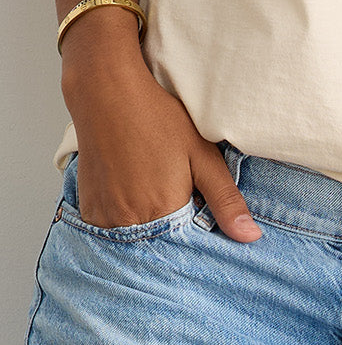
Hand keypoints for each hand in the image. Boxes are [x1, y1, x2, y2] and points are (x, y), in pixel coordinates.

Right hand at [64, 54, 262, 241]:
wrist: (108, 96)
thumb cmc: (157, 120)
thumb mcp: (202, 154)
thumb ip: (225, 199)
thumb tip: (250, 236)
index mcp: (164, 212)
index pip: (188, 247)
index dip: (198, 232)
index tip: (199, 212)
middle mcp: (130, 223)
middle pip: (160, 246)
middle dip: (173, 232)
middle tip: (173, 191)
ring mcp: (105, 219)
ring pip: (135, 240)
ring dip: (149, 225)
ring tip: (151, 187)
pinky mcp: (89, 211)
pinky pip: (112, 230)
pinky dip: (125, 219)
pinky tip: (132, 189)